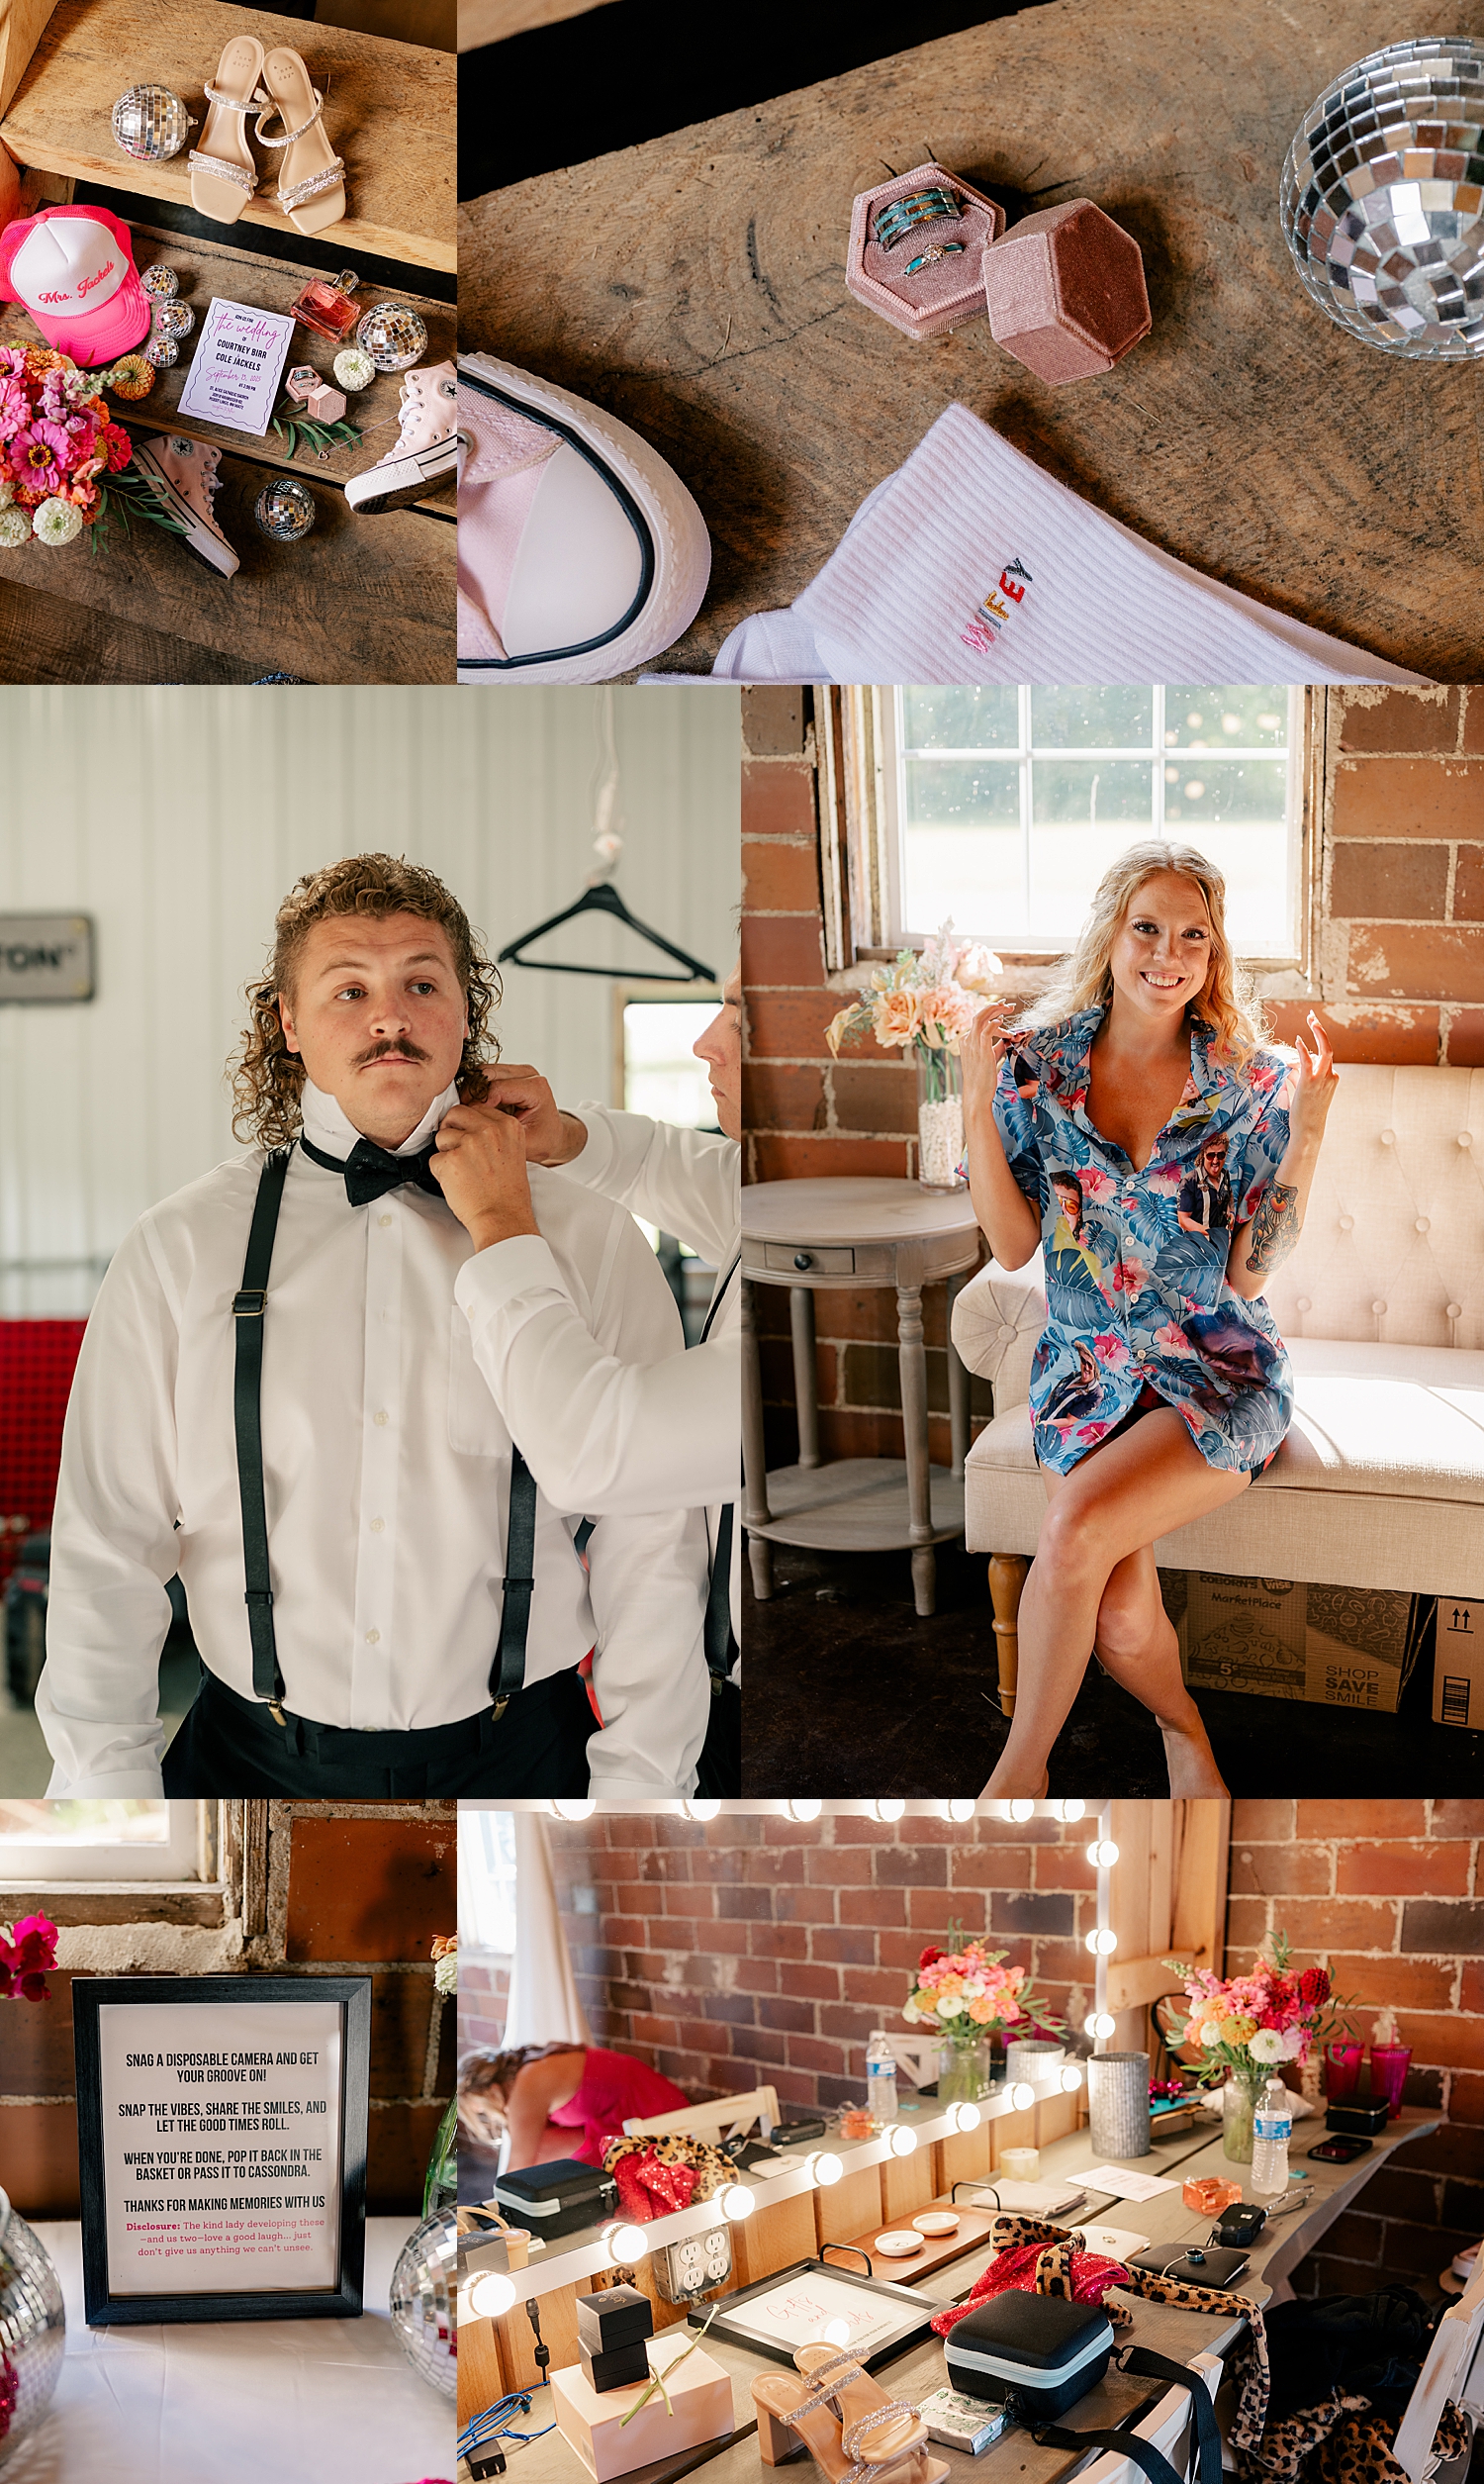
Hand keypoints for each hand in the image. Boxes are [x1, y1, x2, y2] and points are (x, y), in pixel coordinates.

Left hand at [430, 1103, 539, 1248]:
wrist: (503, 1218)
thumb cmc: (508, 1192)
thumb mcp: (514, 1152)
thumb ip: (495, 1133)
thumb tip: (467, 1123)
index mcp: (508, 1125)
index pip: (476, 1108)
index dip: (468, 1125)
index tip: (471, 1140)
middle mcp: (490, 1130)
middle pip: (455, 1113)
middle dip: (451, 1130)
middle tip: (458, 1150)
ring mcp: (469, 1144)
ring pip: (441, 1136)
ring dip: (446, 1153)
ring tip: (463, 1172)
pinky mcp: (451, 1160)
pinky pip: (434, 1159)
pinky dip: (440, 1172)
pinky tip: (458, 1183)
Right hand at [477, 1065, 585, 1164]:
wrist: (552, 1134)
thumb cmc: (543, 1139)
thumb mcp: (525, 1143)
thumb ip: (502, 1134)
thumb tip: (474, 1128)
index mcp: (536, 1088)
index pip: (496, 1088)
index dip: (478, 1104)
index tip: (472, 1121)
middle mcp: (528, 1074)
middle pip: (487, 1073)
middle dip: (472, 1094)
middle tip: (466, 1115)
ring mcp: (518, 1071)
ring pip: (482, 1071)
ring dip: (473, 1090)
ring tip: (472, 1112)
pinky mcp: (509, 1073)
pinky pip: (484, 1075)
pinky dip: (477, 1089)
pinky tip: (477, 1107)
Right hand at [958, 1002, 1016, 1103]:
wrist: (977, 1093)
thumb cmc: (984, 1079)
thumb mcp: (991, 1058)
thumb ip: (998, 1047)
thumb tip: (1007, 1038)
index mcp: (967, 1041)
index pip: (980, 1023)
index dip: (993, 1017)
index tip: (1005, 1018)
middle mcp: (967, 1040)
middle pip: (979, 1015)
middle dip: (994, 1007)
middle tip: (1008, 1005)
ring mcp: (972, 1044)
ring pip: (981, 1018)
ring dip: (995, 1010)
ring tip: (1008, 1008)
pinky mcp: (981, 1049)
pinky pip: (986, 1030)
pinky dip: (995, 1023)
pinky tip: (1002, 1022)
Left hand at [1289, 1011, 1337, 1140]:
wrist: (1309, 1129)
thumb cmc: (1306, 1113)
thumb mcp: (1304, 1092)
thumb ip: (1299, 1076)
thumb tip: (1291, 1066)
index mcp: (1332, 1077)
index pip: (1322, 1057)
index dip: (1309, 1049)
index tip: (1310, 1028)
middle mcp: (1330, 1076)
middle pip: (1328, 1047)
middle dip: (1320, 1030)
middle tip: (1312, 1016)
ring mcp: (1322, 1079)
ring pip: (1323, 1052)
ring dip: (1316, 1034)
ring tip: (1310, 1020)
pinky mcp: (1310, 1083)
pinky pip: (1308, 1062)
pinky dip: (1303, 1049)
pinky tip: (1298, 1040)